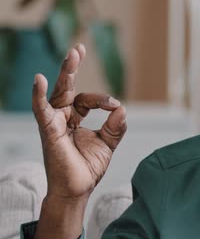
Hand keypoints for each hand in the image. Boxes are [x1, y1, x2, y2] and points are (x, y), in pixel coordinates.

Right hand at [32, 43, 126, 201]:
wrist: (77, 190)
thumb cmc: (87, 168)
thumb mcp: (107, 144)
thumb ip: (116, 126)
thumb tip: (122, 108)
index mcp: (74, 118)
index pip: (88, 100)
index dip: (103, 100)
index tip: (115, 106)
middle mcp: (62, 117)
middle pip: (67, 88)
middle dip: (73, 68)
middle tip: (79, 48)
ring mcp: (54, 123)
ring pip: (59, 93)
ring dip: (66, 73)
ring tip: (73, 54)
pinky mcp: (49, 131)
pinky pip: (41, 110)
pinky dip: (39, 95)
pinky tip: (40, 80)